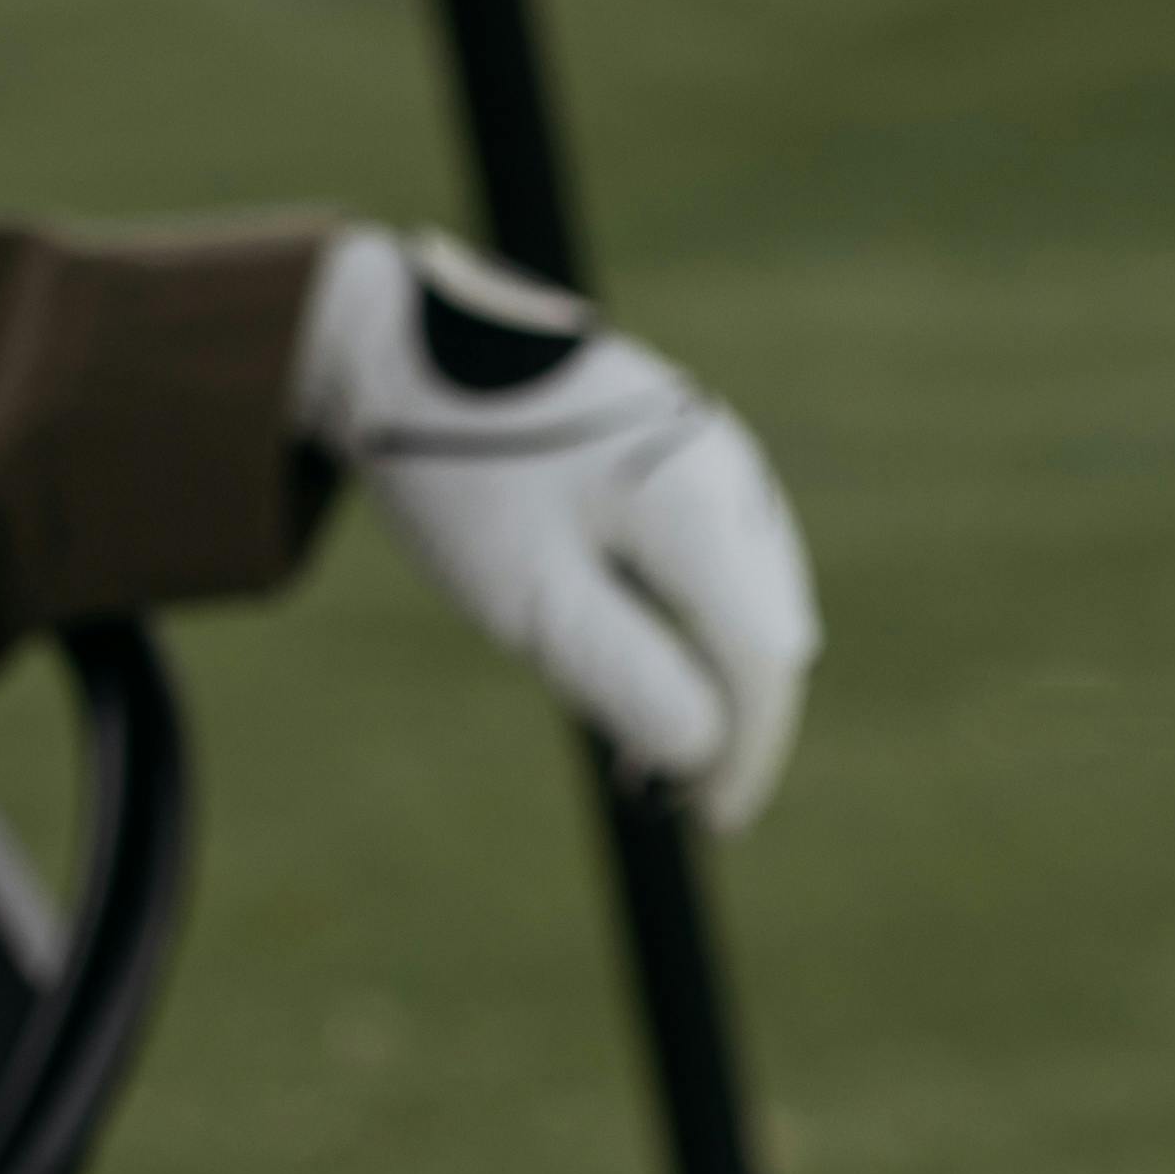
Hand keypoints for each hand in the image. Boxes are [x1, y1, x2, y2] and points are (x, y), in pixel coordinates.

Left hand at [296, 225, 820, 831]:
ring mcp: (716, 456)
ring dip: (712, 677)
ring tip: (641, 745)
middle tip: (662, 793)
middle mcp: (730, 473)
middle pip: (770, 632)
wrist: (404, 353)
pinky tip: (642, 662)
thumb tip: (706, 753)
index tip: (714, 820)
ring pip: (751, 600)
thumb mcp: (529, 596)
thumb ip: (624, 677)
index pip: (764, 660)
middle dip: (732, 722)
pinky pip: (722, 562)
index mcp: (699, 505)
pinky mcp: (688, 453)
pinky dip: (695, 626)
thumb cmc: (460, 476)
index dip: (749, 752)